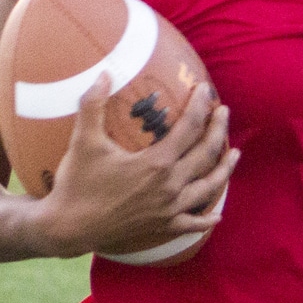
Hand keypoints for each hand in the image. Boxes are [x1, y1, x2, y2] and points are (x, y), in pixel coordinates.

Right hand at [33, 76, 235, 259]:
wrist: (68, 229)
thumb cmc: (77, 183)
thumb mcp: (83, 140)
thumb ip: (93, 104)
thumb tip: (103, 73)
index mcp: (156, 163)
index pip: (189, 129)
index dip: (200, 107)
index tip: (206, 90)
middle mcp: (170, 187)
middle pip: (206, 154)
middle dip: (218, 130)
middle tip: (224, 112)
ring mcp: (169, 210)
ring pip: (209, 188)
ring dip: (225, 169)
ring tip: (235, 155)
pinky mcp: (162, 228)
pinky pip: (192, 223)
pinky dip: (206, 218)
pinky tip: (217, 215)